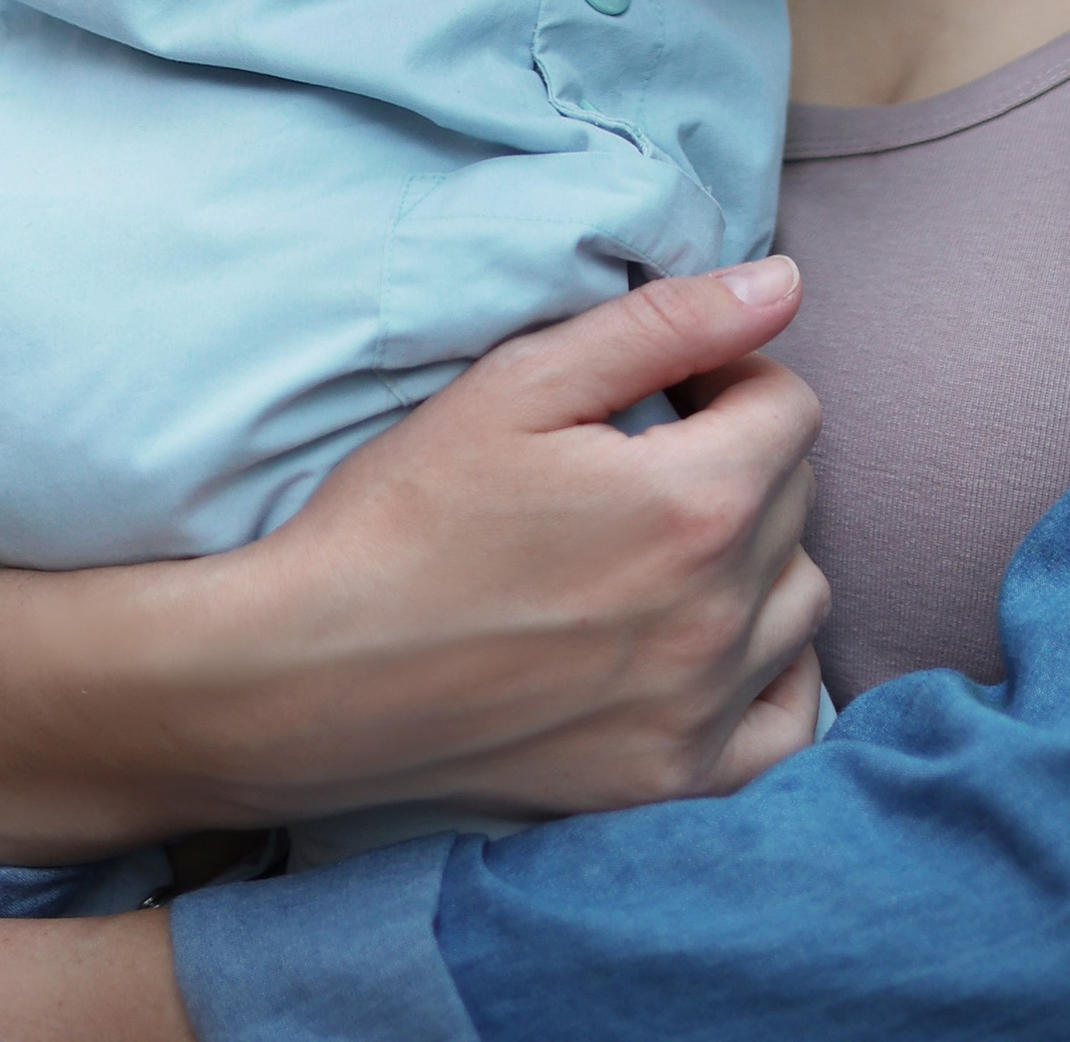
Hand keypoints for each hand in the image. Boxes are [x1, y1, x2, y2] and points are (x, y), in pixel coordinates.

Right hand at [0, 261, 826, 862]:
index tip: (651, 379)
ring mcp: (694, 720)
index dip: (719, 370)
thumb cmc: (374, 516)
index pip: (782, 390)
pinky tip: (645, 662)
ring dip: (741, 576)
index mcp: (679, 495)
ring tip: (619, 559)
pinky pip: (777, 730)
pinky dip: (741, 693)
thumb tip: (778, 268)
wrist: (274, 685)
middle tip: (618, 468)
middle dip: (730, 462)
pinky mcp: (669, 801)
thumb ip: (645, 314)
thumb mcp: (497, 384)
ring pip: (795, 610)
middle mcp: (709, 612)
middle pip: (793, 493)